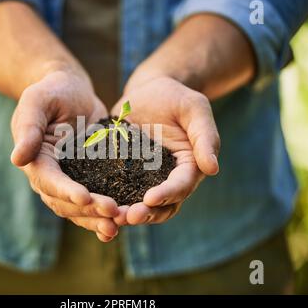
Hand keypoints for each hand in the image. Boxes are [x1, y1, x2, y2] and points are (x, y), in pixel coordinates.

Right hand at [11, 68, 119, 241]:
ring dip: (97, 219)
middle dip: (88, 209)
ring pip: (80, 209)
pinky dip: (105, 214)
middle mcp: (51, 176)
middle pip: (65, 202)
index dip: (65, 191)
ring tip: (119, 225)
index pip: (48, 180)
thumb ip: (29, 127)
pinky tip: (121, 223)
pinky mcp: (90, 179)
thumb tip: (17, 159)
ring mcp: (71, 180)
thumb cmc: (52, 92)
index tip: (84, 197)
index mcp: (36, 160)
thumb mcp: (38, 101)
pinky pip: (95, 201)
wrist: (72, 93)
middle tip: (112, 212)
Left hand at [111, 75, 219, 225]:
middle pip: (161, 205)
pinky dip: (110, 201)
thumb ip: (205, 137)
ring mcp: (145, 179)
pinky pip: (118, 191)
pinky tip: (95, 204)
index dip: (168, 194)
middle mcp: (168, 179)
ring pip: (139, 205)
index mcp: (189, 167)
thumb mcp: (194, 109)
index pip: (181, 186)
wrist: (148, 91)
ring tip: (110, 216)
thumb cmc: (176, 97)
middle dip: (146, 213)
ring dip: (127, 213)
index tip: (150, 198)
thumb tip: (212, 169)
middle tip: (128, 216)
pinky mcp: (124, 173)